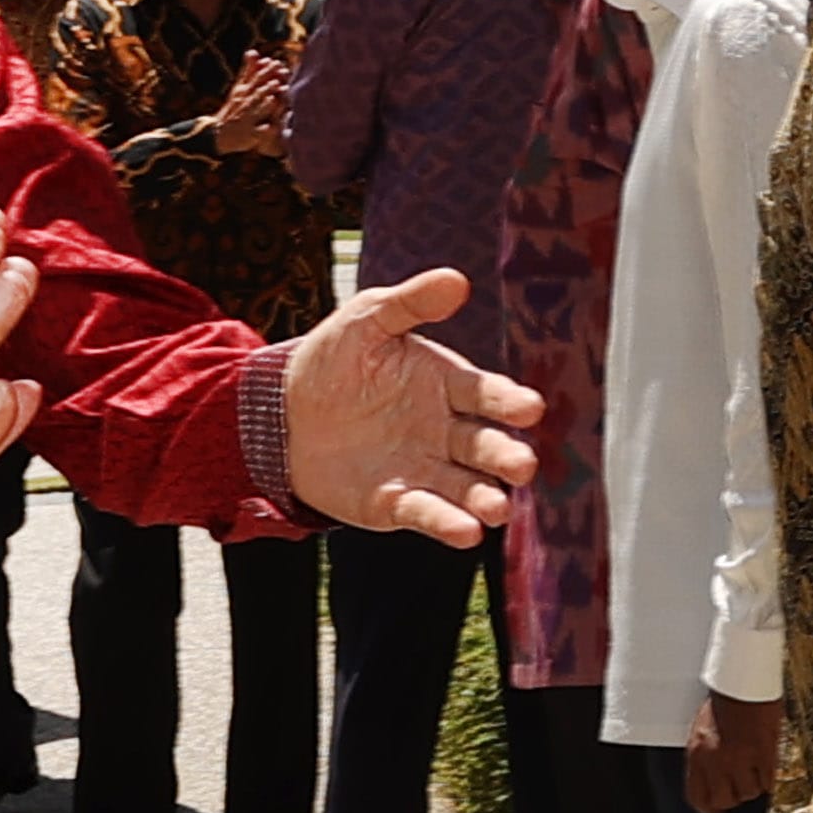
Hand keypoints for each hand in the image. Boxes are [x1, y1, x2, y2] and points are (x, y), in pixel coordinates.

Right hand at [212, 56, 289, 160]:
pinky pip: (257, 132)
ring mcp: (246, 120)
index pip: (255, 79)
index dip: (266, 71)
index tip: (276, 63)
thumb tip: (253, 51)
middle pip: (257, 93)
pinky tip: (269, 125)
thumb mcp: (238, 88)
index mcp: (242, 92)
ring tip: (275, 96)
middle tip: (280, 77)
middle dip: (269, 85)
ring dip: (266, 103)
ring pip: (257, 110)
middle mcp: (244, 104)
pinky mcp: (250, 135)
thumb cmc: (233, 108)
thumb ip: (247, 71)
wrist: (217, 133)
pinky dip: (263, 128)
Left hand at [278, 266, 544, 545]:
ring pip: (465, 487)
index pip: (485, 393)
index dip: (508, 401)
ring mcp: (425, 470)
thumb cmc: (332, 361)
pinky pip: (426, 513)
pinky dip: (446, 523)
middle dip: (505, 456)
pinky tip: (466, 533)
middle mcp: (445, 431)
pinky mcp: (396, 503)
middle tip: (523, 467)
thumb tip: (457, 280)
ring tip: (497, 510)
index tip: (530, 408)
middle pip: (484, 446)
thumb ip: (409, 304)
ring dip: (484, 499)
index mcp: (446, 384)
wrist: (281, 413)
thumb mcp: (365, 320)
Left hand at [682, 689, 779, 812]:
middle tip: (740, 785)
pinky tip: (765, 761)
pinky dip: (768, 776)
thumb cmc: (724, 702)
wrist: (744, 682)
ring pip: (749, 792)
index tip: (716, 810)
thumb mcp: (702, 732)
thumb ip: (706, 759)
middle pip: (725, 800)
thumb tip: (714, 783)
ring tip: (754, 764)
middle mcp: (716, 760)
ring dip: (754, 784)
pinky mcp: (763, 754)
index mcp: (697, 754)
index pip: (697, 797)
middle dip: (734, 797)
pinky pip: (768, 781)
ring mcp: (741, 758)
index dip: (708, 809)